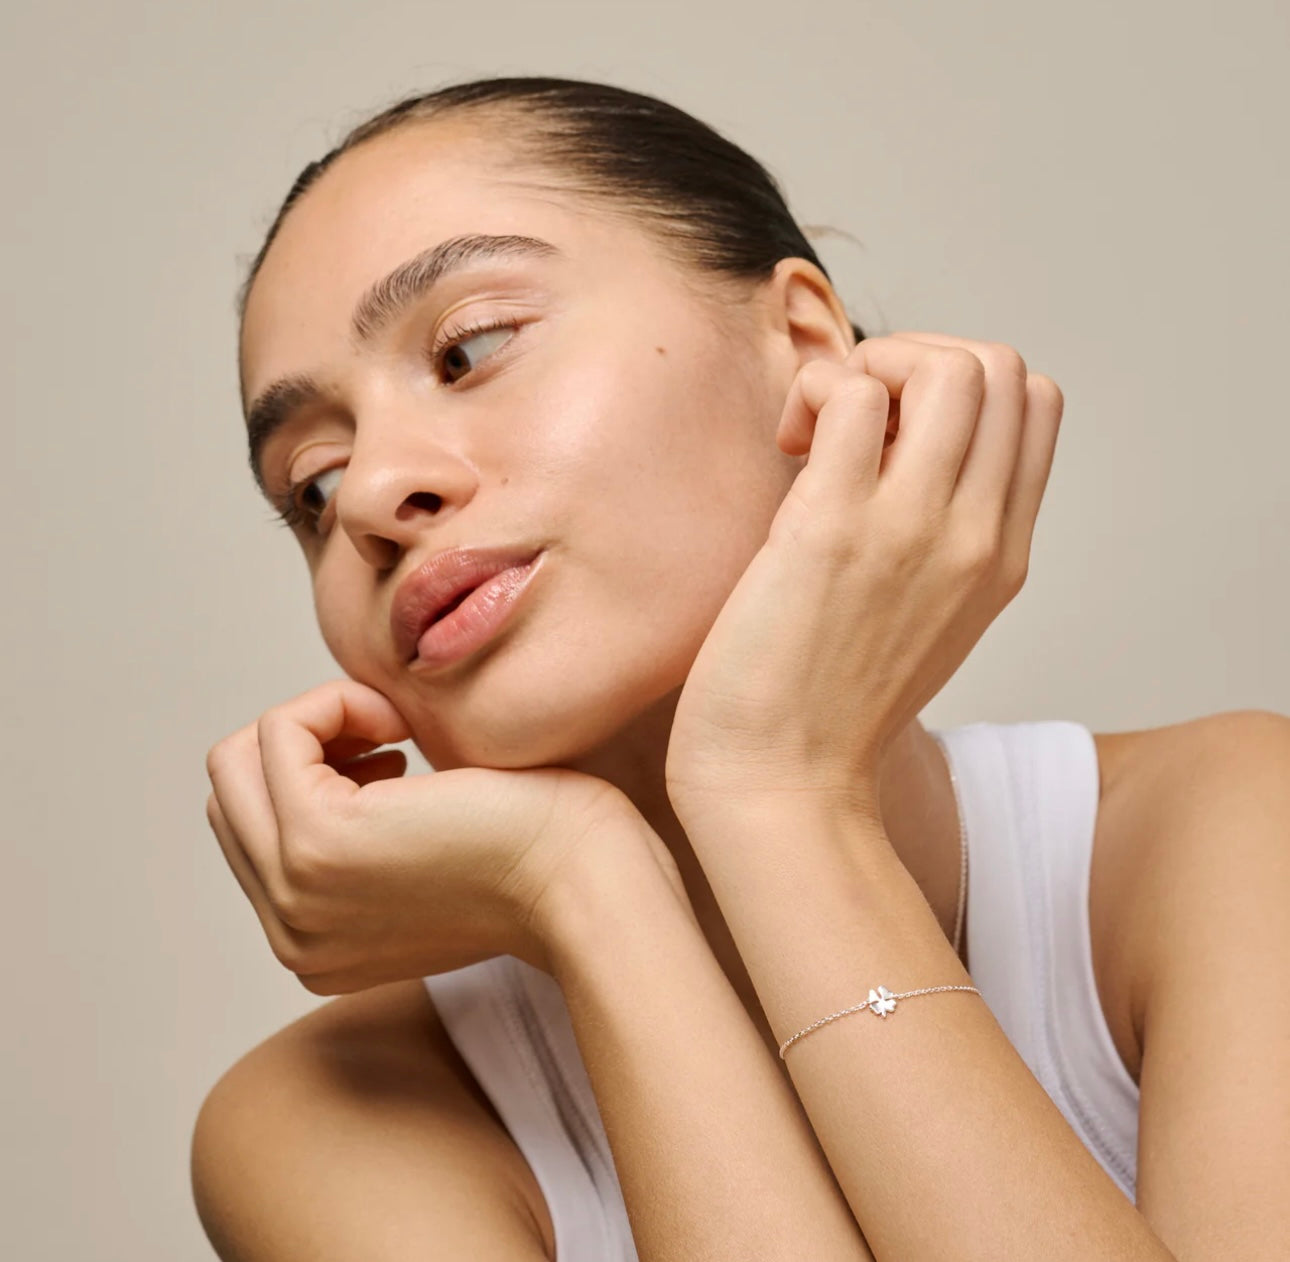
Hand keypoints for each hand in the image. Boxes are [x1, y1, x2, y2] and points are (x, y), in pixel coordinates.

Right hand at [205, 678, 657, 991]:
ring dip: (317, 719)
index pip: (253, 830)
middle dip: (303, 744)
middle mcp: (289, 933)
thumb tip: (342, 757)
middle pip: (232, 794)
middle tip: (389, 738)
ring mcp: (294, 894)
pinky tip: (401, 726)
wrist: (589, 886)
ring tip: (394, 730)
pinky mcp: (316, 841)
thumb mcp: (429, 857)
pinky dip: (335, 702)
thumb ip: (367, 836)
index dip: (313, 773)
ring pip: (238, 759)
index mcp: (313, 942)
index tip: (393, 761)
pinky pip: (279, 731)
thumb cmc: (539, 854)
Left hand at [664, 332, 1062, 815]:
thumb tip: (892, 447)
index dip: (963, 386)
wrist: (784, 783)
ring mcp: (912, 531)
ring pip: (950, 365)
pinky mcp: (832, 530)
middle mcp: (976, 537)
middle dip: (922, 359)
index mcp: (1003, 555)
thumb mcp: (926, 619)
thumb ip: (941, 539)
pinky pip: (852, 392)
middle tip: (853, 420)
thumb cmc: (830, 704)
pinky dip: (817, 392)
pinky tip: (789, 446)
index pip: (1036, 405)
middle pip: (1005, 368)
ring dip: (874, 365)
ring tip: (821, 430)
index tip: (894, 434)